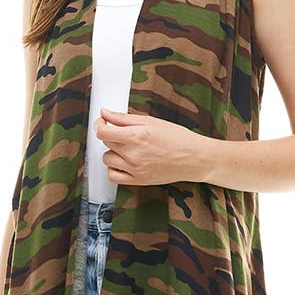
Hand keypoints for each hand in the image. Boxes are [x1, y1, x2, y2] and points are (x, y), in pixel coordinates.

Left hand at [93, 107, 208, 185]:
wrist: (195, 159)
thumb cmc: (178, 138)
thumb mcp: (151, 121)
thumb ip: (124, 118)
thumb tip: (105, 113)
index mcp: (136, 136)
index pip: (103, 132)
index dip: (99, 125)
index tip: (102, 122)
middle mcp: (133, 154)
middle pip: (106, 143)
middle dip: (112, 136)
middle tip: (125, 133)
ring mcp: (135, 169)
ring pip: (107, 159)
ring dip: (113, 152)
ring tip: (128, 148)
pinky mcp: (138, 181)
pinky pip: (113, 176)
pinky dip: (114, 169)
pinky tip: (124, 162)